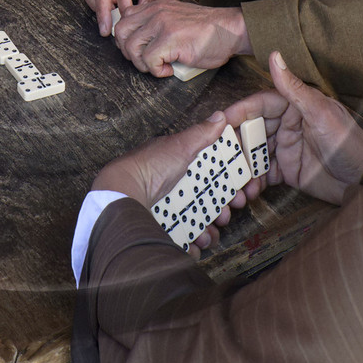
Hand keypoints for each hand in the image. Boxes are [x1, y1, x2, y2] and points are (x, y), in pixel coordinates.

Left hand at [92, 111, 248, 252]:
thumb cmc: (149, 166)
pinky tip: (194, 246)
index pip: (210, 178)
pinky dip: (190, 245)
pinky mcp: (160, 227)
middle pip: (206, 203)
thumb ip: (201, 134)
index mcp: (180, 168)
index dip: (227, 188)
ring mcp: (167, 209)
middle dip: (221, 213)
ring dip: (208, 232)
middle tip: (226, 217)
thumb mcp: (179, 145)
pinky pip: (181, 239)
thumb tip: (221, 116)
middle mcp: (174, 188)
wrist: (122, 195)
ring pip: (196, 223)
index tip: (240, 195)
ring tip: (209, 236)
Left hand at [112, 0, 249, 75]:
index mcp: (155, 6)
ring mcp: (161, 24)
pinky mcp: (170, 39)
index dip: (126, 39)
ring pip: (131, 48)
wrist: (231, 30)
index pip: (124, 19)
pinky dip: (157, 71)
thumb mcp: (175, 19)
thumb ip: (156, 24)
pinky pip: (148, 60)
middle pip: (120, 33)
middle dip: (129, 52)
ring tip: (158, 67)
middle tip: (145, 61)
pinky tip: (169, 70)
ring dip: (142, 64)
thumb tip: (138, 44)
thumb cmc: (208, 31)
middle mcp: (155, 11)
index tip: (139, 51)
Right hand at [221, 52, 362, 204]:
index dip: (239, 112)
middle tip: (218, 155)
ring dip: (241, 166)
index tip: (221, 121)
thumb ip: (294, 88)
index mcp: (293, 106)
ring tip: (232, 179)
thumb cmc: (350, 142)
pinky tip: (247, 191)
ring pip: (253, 154)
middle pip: (251, 130)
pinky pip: (262, 174)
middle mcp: (285, 125)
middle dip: (235, 143)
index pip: (259, 104)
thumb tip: (274, 55)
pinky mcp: (286, 170)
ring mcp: (284, 148)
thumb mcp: (321, 113)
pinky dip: (252, 182)